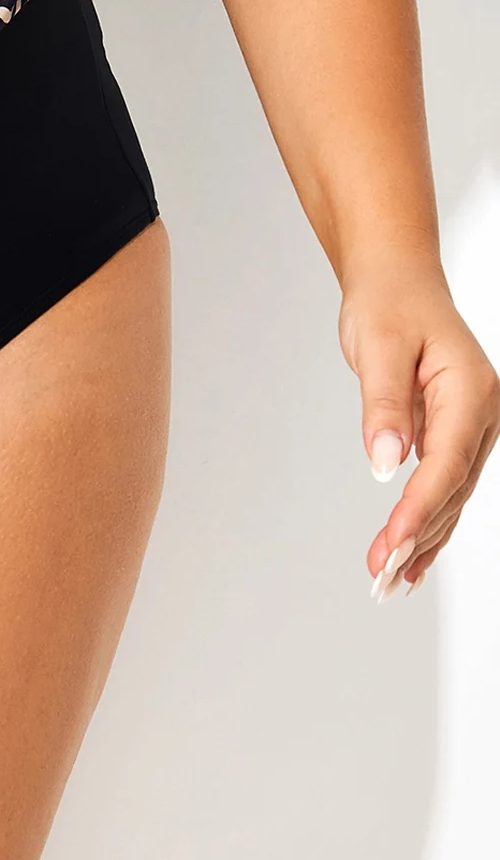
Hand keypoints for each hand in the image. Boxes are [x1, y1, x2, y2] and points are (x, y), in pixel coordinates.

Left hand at [339, 266, 499, 600]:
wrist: (396, 279)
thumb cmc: (388, 302)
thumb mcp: (379, 344)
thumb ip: (383, 404)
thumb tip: (386, 465)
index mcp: (471, 391)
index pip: (447, 463)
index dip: (421, 508)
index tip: (394, 543)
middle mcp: (481, 414)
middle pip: (451, 488)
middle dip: (418, 536)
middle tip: (380, 576)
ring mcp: (471, 427)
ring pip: (450, 495)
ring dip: (422, 538)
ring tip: (388, 580)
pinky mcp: (453, 433)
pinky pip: (443, 485)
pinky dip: (427, 520)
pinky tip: (411, 557)